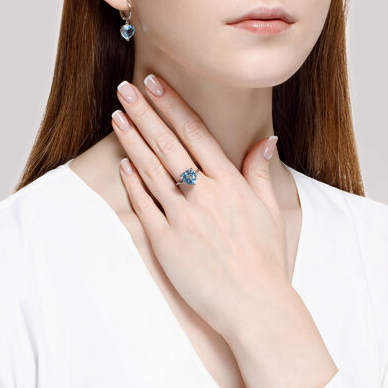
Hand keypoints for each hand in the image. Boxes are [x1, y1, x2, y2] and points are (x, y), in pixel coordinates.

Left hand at [111, 74, 288, 341]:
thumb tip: (266, 142)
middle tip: (125, 89)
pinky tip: (123, 163)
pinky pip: (145, 206)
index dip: (172, 106)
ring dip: (133, 140)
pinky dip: (132, 183)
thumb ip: (260, 173)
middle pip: (168, 144)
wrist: (255, 303)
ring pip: (152, 170)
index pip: (195, 133)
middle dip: (145, 113)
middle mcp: (205, 194)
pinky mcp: (167, 242)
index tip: (155, 84)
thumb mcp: (270, 211)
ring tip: (117, 117)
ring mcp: (183, 217)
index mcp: (230, 183)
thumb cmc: (265, 258)